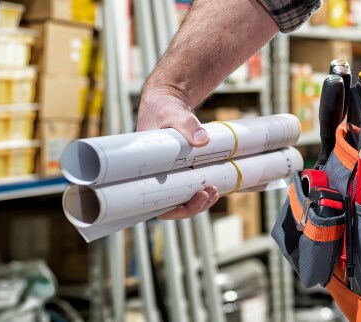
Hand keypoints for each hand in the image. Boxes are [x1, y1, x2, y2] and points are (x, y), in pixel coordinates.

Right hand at [137, 89, 219, 219]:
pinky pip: (188, 188)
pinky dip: (200, 191)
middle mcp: (156, 176)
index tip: (196, 197)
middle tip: (210, 193)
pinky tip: (214, 187)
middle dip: (193, 206)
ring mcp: (168, 174)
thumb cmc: (163, 108)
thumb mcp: (174, 114)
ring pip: (181, 200)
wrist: (167, 101)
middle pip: (172, 206)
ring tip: (214, 191)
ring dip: (199, 201)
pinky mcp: (179, 169)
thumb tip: (203, 141)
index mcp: (146, 169)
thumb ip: (188, 125)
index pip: (156, 203)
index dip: (176, 208)